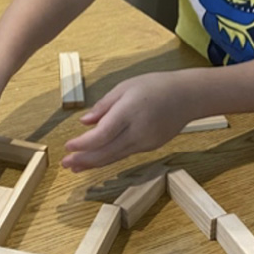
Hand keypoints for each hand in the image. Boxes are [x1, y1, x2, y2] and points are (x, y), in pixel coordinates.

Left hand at [62, 72, 192, 171]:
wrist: (187, 97)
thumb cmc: (155, 86)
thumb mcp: (125, 87)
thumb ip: (104, 106)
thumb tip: (84, 122)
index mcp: (129, 111)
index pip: (102, 135)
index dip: (83, 144)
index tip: (68, 146)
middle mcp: (137, 131)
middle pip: (107, 151)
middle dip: (84, 159)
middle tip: (65, 163)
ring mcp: (145, 142)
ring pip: (115, 157)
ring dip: (93, 163)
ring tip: (75, 167)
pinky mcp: (150, 147)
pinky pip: (124, 154)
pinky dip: (108, 158)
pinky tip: (95, 160)